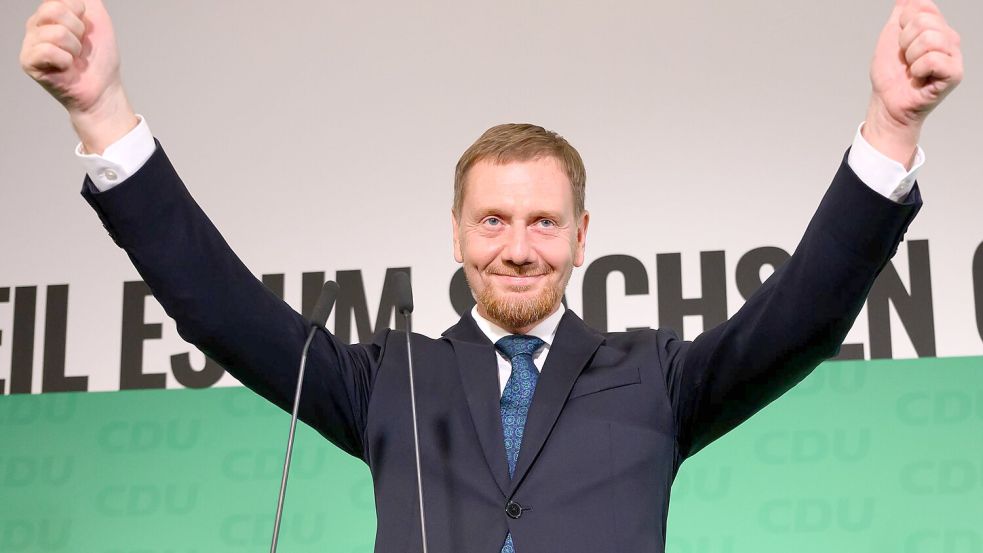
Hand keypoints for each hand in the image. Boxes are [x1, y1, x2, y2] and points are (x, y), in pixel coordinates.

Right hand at [19, 0, 136, 153]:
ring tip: (74, 58)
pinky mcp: (28, 62)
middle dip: (78, 30)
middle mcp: (36, 26)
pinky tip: (66, 67)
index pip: (61, 0)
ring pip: (56, 32)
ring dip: (74, 48)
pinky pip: (49, 50)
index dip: (81, 15)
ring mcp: (29, 43)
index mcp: (49, 14)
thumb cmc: (99, 58)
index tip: (84, 32)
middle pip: (55, 10)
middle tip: (79, 46)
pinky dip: (66, 60)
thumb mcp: (97, 18)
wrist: (103, 89)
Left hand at [864, 0, 962, 167]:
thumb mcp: (891, 35)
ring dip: (910, 57)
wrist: (887, 102)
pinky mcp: (954, 74)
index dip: (902, 24)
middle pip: (924, 22)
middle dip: (904, 42)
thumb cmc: (891, 73)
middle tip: (906, 59)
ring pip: (929, 39)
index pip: (922, 7)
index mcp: (937, 27)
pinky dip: (917, 69)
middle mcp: (949, 39)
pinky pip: (933, 59)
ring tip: (911, 69)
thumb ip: (902, 11)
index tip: (901, 42)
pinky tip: (918, 77)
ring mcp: (954, 56)